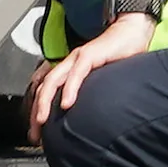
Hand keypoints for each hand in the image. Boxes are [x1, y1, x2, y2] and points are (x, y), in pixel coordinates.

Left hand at [27, 14, 154, 142]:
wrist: (132, 32)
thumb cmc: (120, 57)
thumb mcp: (101, 81)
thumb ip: (90, 95)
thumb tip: (87, 119)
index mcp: (69, 70)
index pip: (45, 92)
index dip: (38, 112)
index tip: (38, 133)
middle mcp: (68, 64)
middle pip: (43, 89)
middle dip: (35, 112)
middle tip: (35, 134)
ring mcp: (77, 58)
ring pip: (53, 81)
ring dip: (44, 103)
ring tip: (41, 121)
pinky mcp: (90, 55)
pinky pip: (76, 73)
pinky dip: (69, 89)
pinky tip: (67, 104)